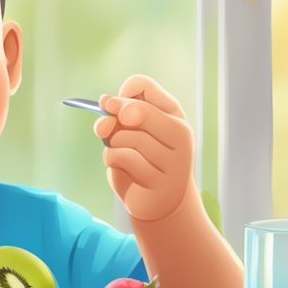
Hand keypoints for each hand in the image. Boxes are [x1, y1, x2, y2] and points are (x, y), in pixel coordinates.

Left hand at [95, 75, 195, 221]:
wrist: (157, 201)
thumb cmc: (142, 160)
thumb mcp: (130, 133)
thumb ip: (119, 115)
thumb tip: (106, 102)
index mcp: (174, 114)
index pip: (143, 85)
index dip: (121, 94)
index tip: (113, 107)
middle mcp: (181, 134)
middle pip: (138, 110)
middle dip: (114, 118)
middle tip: (106, 131)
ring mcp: (175, 159)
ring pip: (128, 137)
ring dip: (113, 145)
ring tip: (119, 154)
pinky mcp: (162, 182)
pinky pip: (124, 158)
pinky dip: (112, 160)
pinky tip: (120, 167)